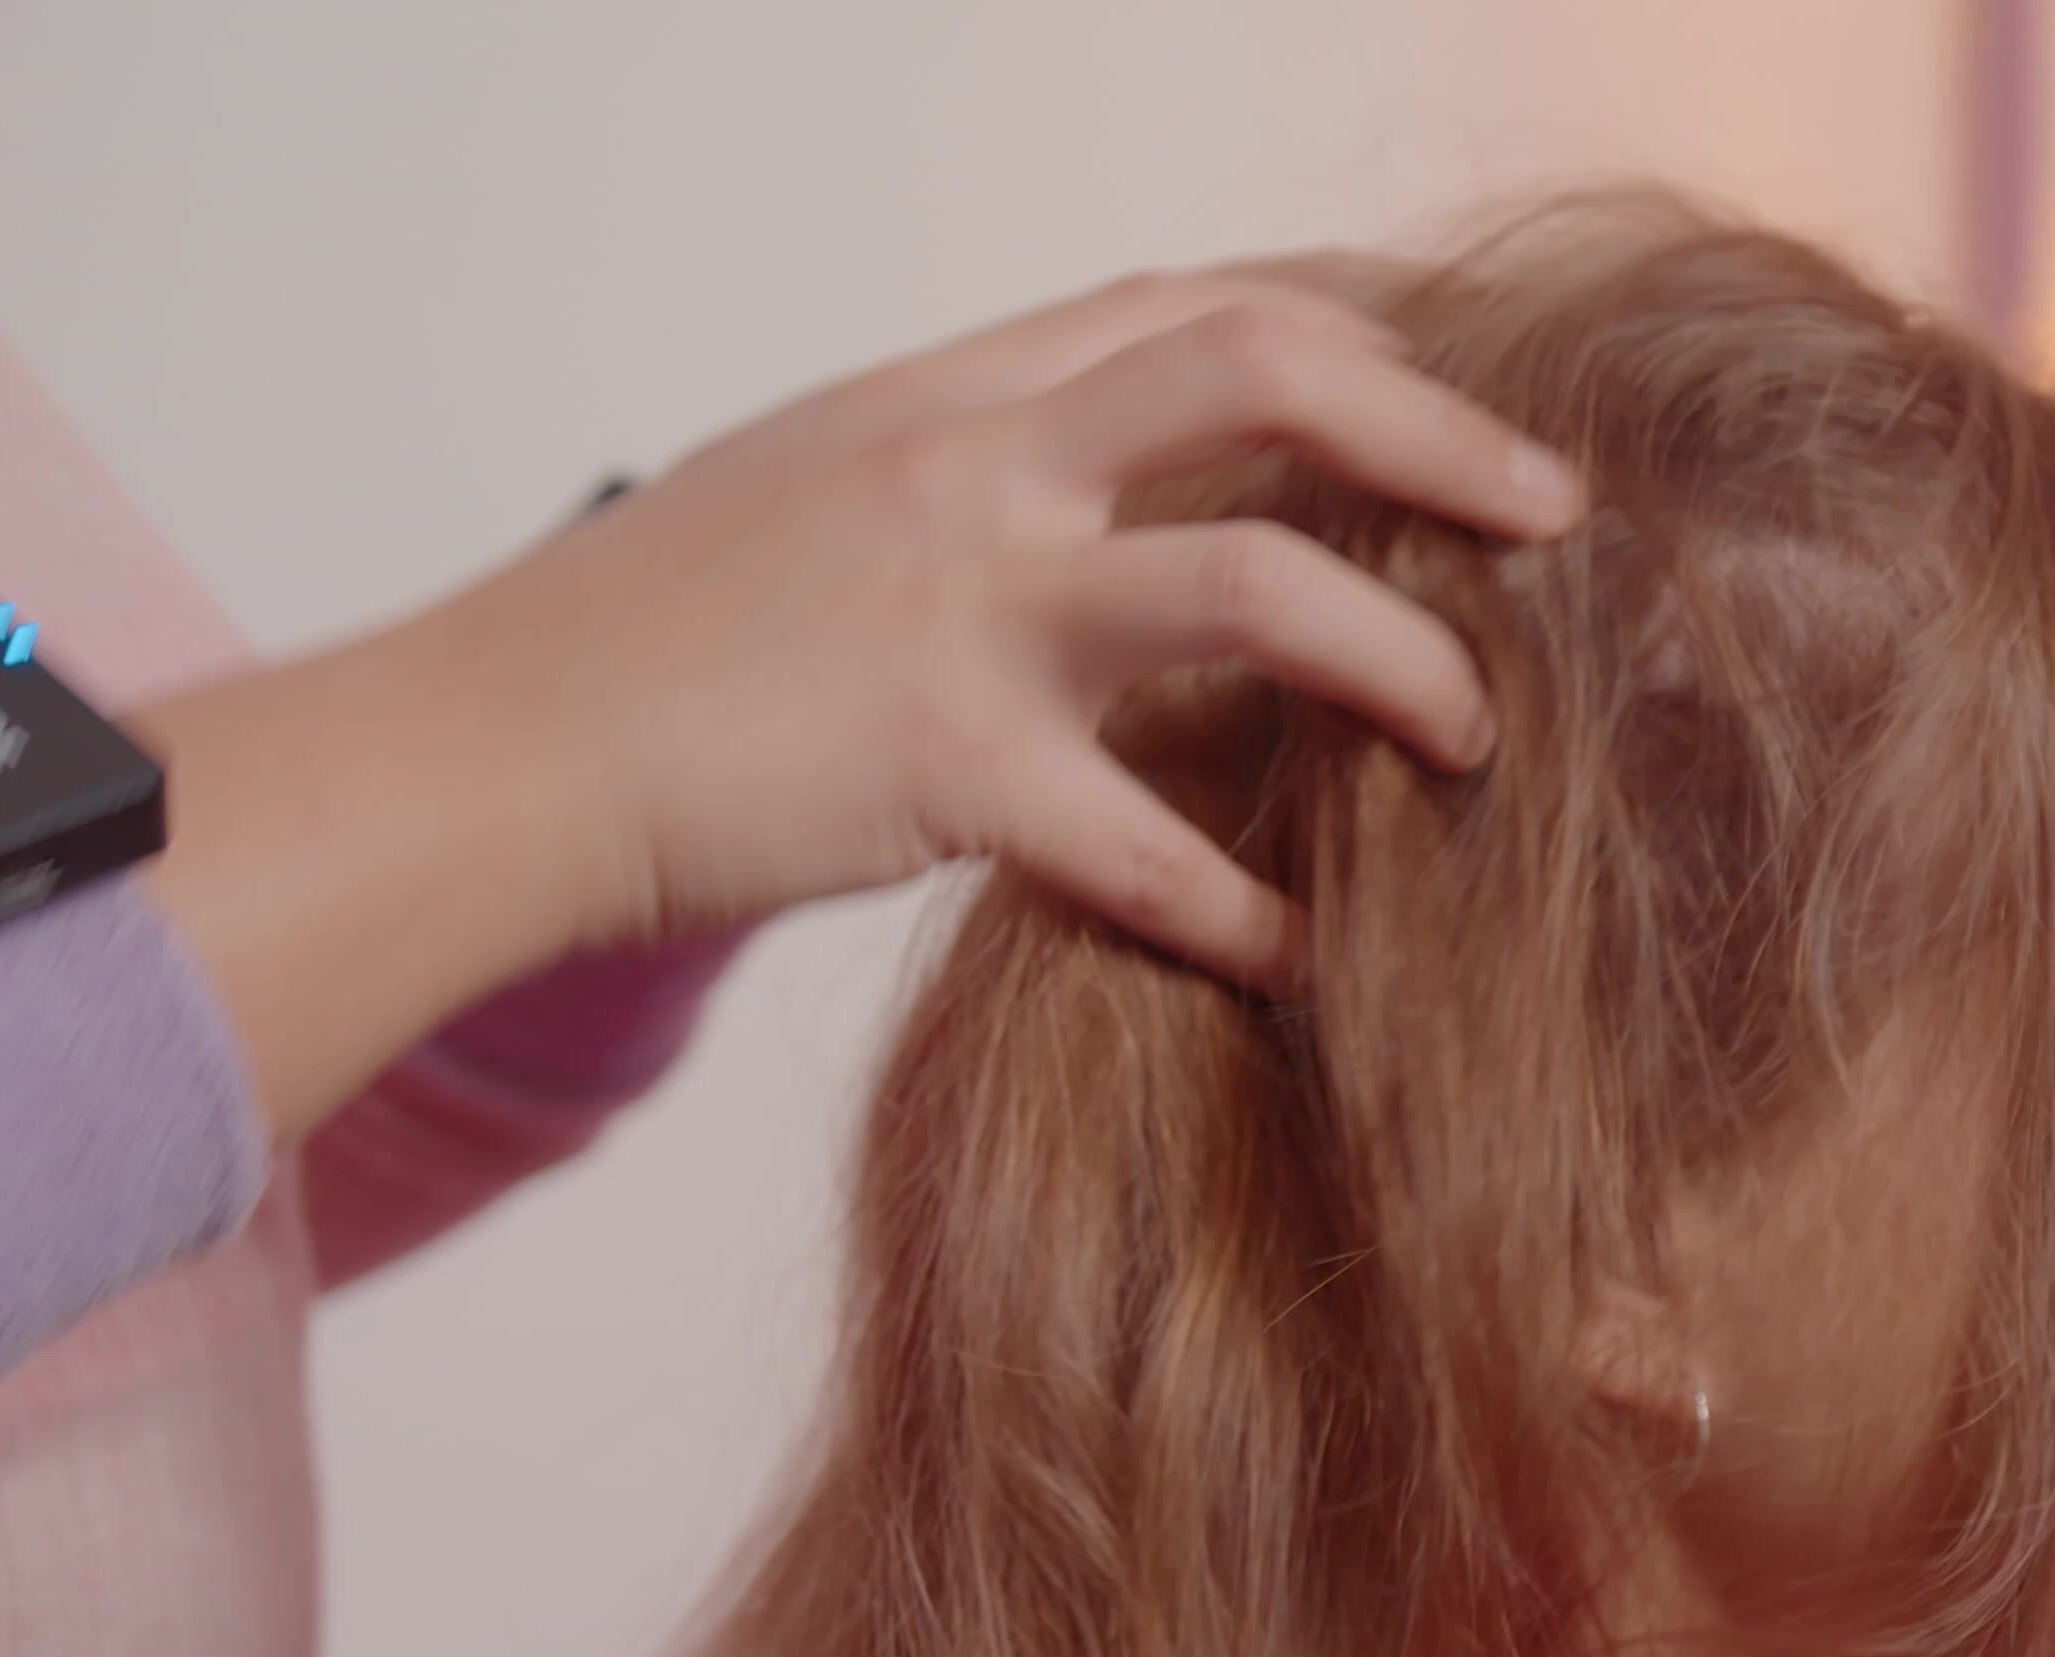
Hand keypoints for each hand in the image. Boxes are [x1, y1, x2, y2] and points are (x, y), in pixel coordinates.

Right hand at [137, 261, 1581, 1140]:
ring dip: (1401, 662)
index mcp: (958, 390)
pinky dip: (1247, 909)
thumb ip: (986, 462)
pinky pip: (1147, 843)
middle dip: (1442, 432)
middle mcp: (978, 464)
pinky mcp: (939, 766)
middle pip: (1265, 369)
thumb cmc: (661, 627)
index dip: (1366, 322)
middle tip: (1560, 516)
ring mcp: (961, 605)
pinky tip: (1305, 959)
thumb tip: (1129, 479)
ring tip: (1478, 739)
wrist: (494, 743)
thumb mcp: (825, 479)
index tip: (1475, 378)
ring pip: (1254, 585)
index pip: (1203, 298)